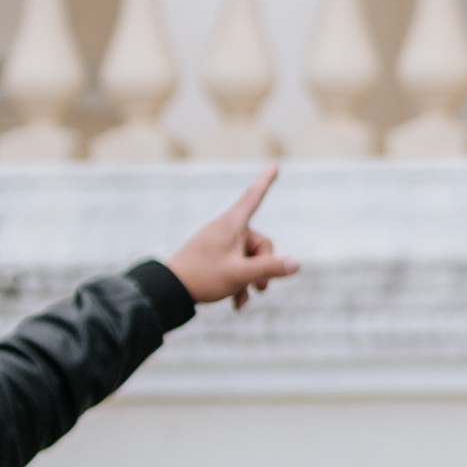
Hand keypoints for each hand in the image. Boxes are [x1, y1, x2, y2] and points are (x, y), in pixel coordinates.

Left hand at [166, 168, 295, 309]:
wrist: (169, 290)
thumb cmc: (203, 277)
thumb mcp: (241, 274)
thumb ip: (270, 268)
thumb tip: (296, 263)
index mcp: (231, 225)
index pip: (253, 198)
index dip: (266, 182)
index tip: (274, 164)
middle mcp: (226, 230)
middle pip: (261, 243)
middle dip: (264, 267)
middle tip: (260, 288)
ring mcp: (220, 244)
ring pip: (250, 258)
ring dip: (252, 279)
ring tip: (245, 299)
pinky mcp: (214, 256)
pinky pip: (237, 266)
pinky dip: (240, 283)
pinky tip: (237, 302)